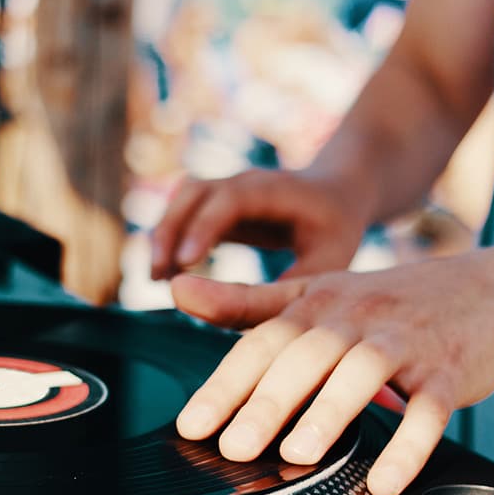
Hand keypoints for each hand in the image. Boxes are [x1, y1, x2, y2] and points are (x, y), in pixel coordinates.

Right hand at [150, 168, 370, 280]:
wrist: (336, 193)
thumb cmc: (335, 231)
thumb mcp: (328, 261)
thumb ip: (294, 286)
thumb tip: (251, 313)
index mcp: (277, 190)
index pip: (231, 199)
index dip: (204, 227)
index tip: (184, 263)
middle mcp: (245, 182)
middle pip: (194, 192)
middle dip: (170, 230)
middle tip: (157, 276)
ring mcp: (227, 189)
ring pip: (181, 198)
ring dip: (163, 233)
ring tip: (156, 277)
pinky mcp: (216, 204)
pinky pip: (182, 212)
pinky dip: (168, 238)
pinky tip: (166, 273)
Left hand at [171, 248, 493, 494]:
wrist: (490, 291)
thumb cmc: (386, 302)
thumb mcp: (315, 293)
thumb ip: (245, 302)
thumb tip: (176, 290)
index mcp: (317, 304)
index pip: (261, 343)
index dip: (224, 384)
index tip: (192, 424)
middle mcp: (357, 319)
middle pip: (305, 357)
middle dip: (267, 403)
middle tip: (234, 447)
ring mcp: (405, 344)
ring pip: (362, 374)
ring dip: (329, 414)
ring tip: (297, 454)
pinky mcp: (450, 372)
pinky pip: (429, 409)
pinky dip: (408, 446)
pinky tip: (384, 480)